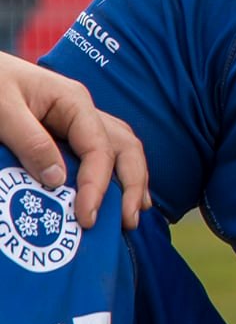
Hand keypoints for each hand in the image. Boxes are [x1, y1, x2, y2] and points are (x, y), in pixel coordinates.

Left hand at [0, 54, 147, 229]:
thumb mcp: (2, 110)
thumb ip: (31, 142)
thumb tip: (58, 180)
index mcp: (74, 102)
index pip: (99, 148)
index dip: (97, 185)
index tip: (86, 217)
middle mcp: (84, 112)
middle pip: (125, 147)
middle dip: (133, 184)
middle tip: (128, 221)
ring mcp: (79, 122)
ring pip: (121, 149)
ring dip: (133, 180)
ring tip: (134, 214)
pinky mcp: (67, 133)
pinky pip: (102, 153)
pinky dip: (115, 174)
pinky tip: (117, 195)